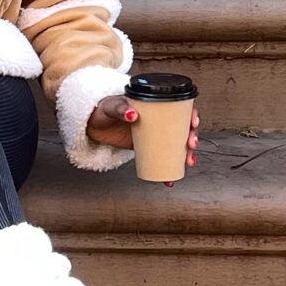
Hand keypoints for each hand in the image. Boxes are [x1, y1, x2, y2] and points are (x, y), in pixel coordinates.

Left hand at [85, 97, 200, 169]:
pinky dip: (168, 171)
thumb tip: (133, 115)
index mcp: (154, 105)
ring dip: (186, 154)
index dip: (191, 114)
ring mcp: (154, 135)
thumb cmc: (103, 109)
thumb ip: (120, 109)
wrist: (92, 124)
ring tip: (188, 162)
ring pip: (177, 145)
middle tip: (191, 145)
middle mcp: (158, 120)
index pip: (179, 107)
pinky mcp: (147, 149)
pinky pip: (163, 159)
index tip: (193, 122)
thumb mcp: (111, 107)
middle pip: (183, 128)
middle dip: (192, 137)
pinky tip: (169, 180)